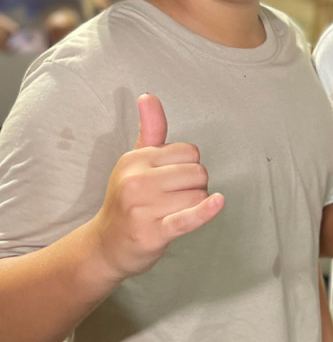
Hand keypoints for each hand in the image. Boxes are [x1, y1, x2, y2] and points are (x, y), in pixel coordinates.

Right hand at [93, 94, 223, 279]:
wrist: (105, 246)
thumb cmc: (128, 201)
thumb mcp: (134, 162)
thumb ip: (150, 130)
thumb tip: (149, 95)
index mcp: (135, 159)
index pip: (190, 152)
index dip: (187, 166)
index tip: (169, 180)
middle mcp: (137, 180)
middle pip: (198, 173)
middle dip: (194, 187)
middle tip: (171, 200)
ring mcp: (143, 207)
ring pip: (198, 196)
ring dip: (194, 207)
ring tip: (170, 213)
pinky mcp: (153, 231)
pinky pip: (187, 218)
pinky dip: (204, 212)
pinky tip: (217, 203)